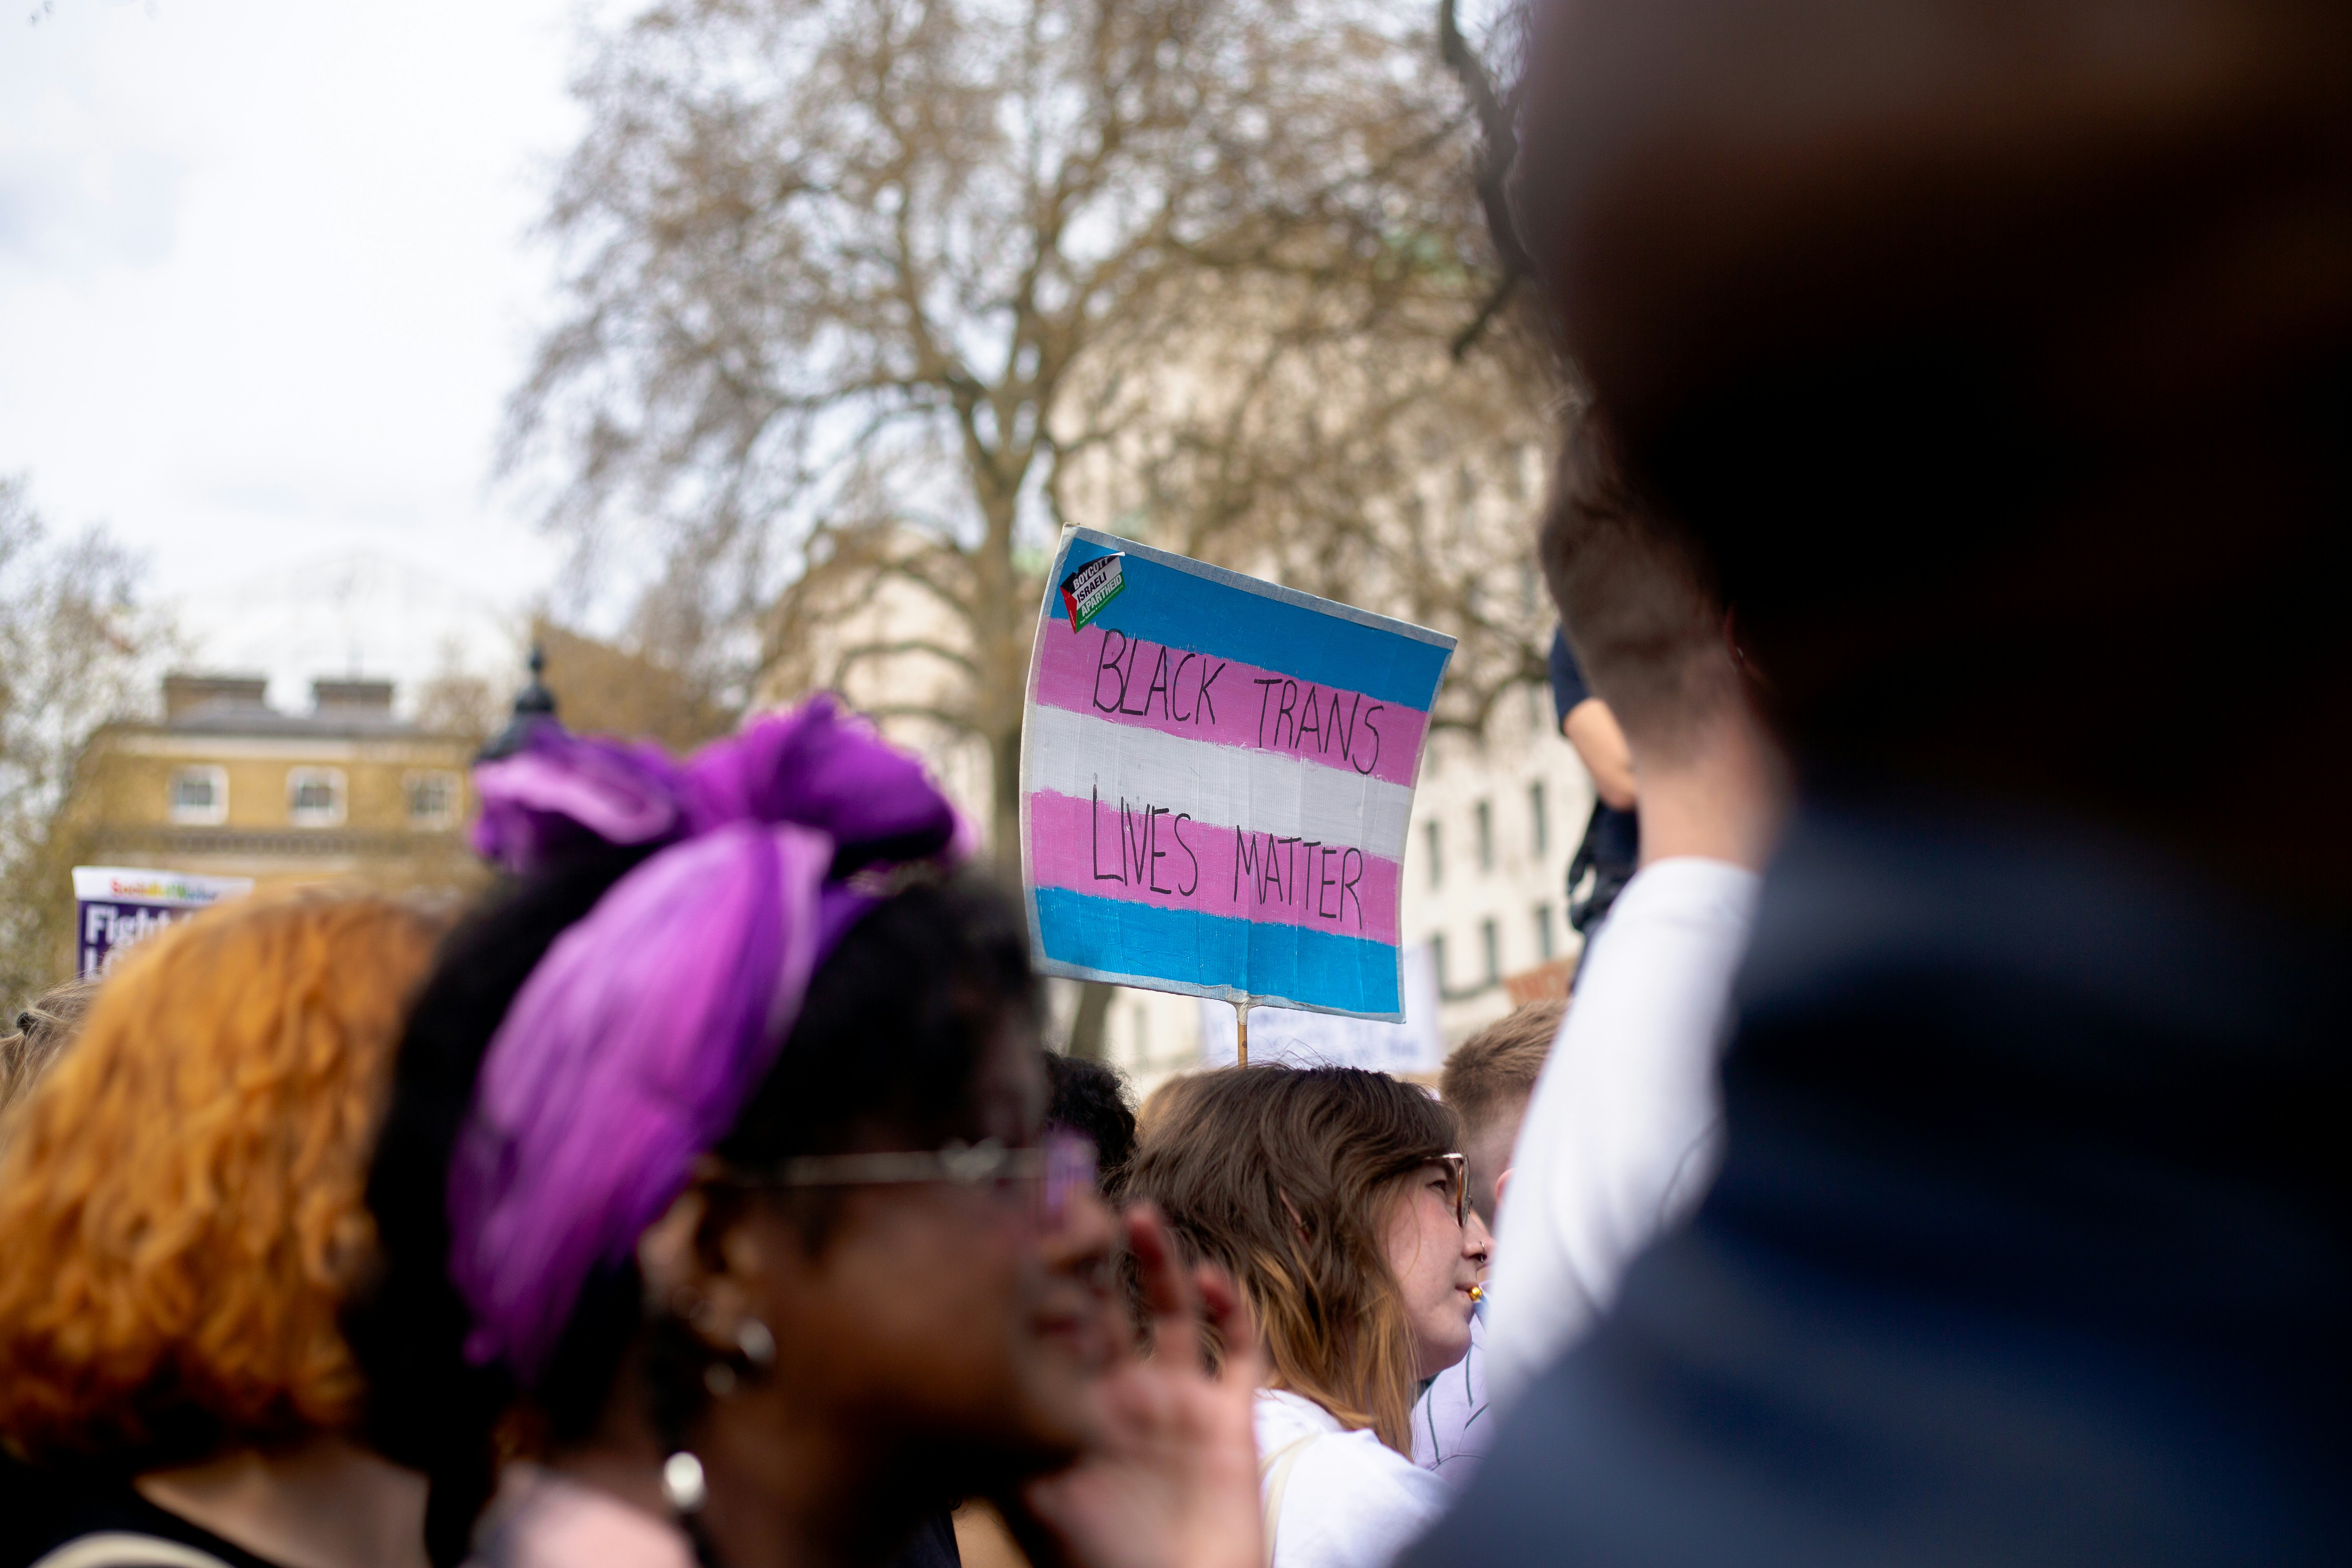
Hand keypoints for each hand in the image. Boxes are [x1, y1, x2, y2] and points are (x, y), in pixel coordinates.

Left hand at [1016, 1204, 1264, 1567]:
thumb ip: (1003, 1440)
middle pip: (1110, 1302)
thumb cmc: (1097, 1563)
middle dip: (1097, 1253)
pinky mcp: (1229, 1415)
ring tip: (1140, 1215)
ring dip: (1158, 1260)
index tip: (1026, 1227)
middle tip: (1080, 1200)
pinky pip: (1237, 1350)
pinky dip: (1230, 1311)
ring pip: (1171, 1309)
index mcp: (1074, 1406)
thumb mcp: (1032, 1501)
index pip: (1056, 1325)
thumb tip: (955, 1378)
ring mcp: (1178, 1398)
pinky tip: (1209, 1279)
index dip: (1045, 1278)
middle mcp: (1124, 1391)